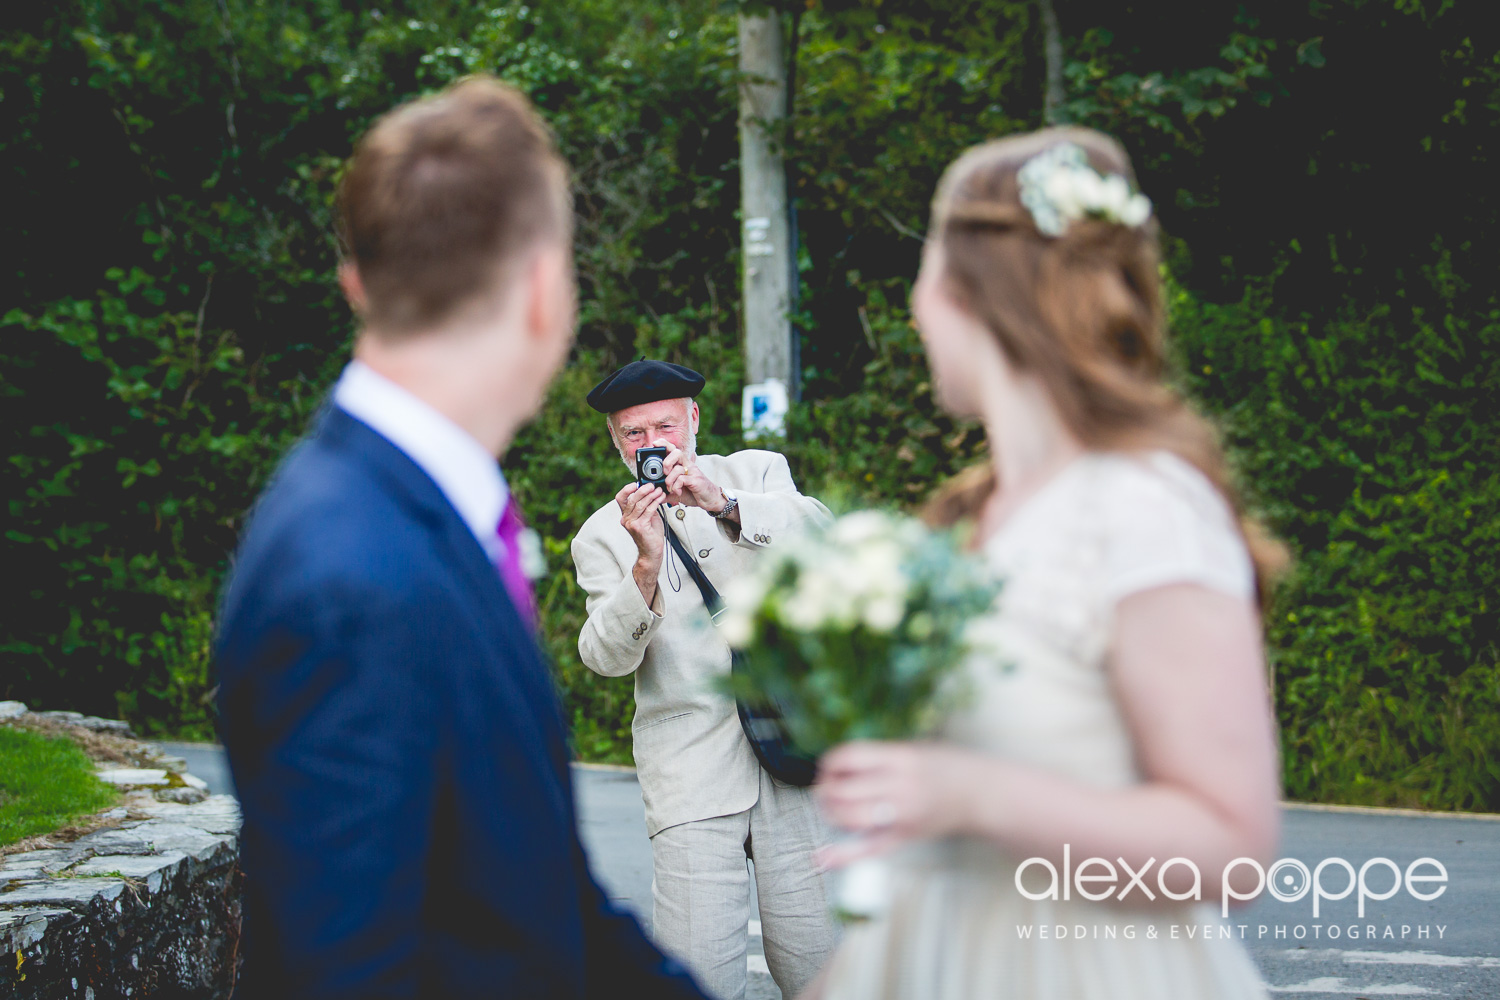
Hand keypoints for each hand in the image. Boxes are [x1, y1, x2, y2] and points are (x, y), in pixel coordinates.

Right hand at [615, 482, 666, 604]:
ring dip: (651, 495)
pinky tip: (660, 498)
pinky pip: (648, 511)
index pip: (620, 499)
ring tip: (659, 491)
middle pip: (631, 499)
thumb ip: (646, 505)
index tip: (636, 483)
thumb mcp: (647, 516)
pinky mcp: (639, 527)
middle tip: (652, 485)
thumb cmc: (651, 535)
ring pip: (640, 504)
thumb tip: (651, 491)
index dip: (626, 489)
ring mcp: (631, 524)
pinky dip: (655, 502)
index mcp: (626, 515)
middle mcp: (626, 519)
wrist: (652, 552)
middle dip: (643, 490)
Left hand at [658, 438, 724, 512]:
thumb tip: (653, 492)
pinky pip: (682, 479)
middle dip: (666, 462)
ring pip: (677, 468)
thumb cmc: (694, 492)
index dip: (664, 444)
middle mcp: (688, 465)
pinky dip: (676, 486)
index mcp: (683, 465)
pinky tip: (678, 492)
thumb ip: (665, 491)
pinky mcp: (696, 480)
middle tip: (664, 473)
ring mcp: (693, 472)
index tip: (655, 444)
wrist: (711, 500)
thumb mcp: (677, 490)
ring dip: (669, 480)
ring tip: (670, 488)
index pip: (673, 449)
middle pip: (677, 452)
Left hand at [813, 740, 979, 868]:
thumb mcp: (912, 750)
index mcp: (901, 759)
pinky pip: (869, 849)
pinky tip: (822, 857)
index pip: (850, 758)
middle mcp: (900, 786)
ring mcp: (902, 814)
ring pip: (850, 818)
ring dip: (830, 813)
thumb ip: (878, 759)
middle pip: (845, 790)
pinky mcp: (904, 836)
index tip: (826, 766)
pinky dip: (843, 855)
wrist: (979, 794)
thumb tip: (838, 768)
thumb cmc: (945, 767)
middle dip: (825, 790)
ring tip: (830, 807)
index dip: (830, 763)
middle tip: (824, 789)